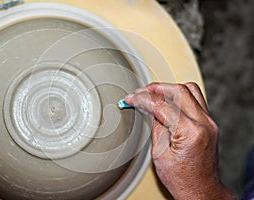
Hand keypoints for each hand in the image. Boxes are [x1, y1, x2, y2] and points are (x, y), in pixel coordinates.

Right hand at [125, 82, 234, 199]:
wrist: (201, 189)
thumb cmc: (181, 178)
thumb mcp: (159, 153)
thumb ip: (155, 125)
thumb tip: (147, 107)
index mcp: (190, 132)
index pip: (162, 105)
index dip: (143, 99)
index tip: (131, 98)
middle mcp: (204, 123)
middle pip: (178, 91)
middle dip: (156, 88)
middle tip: (140, 92)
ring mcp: (209, 122)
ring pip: (190, 90)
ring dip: (169, 89)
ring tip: (153, 94)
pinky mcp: (209, 122)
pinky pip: (195, 98)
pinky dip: (179, 95)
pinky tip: (167, 100)